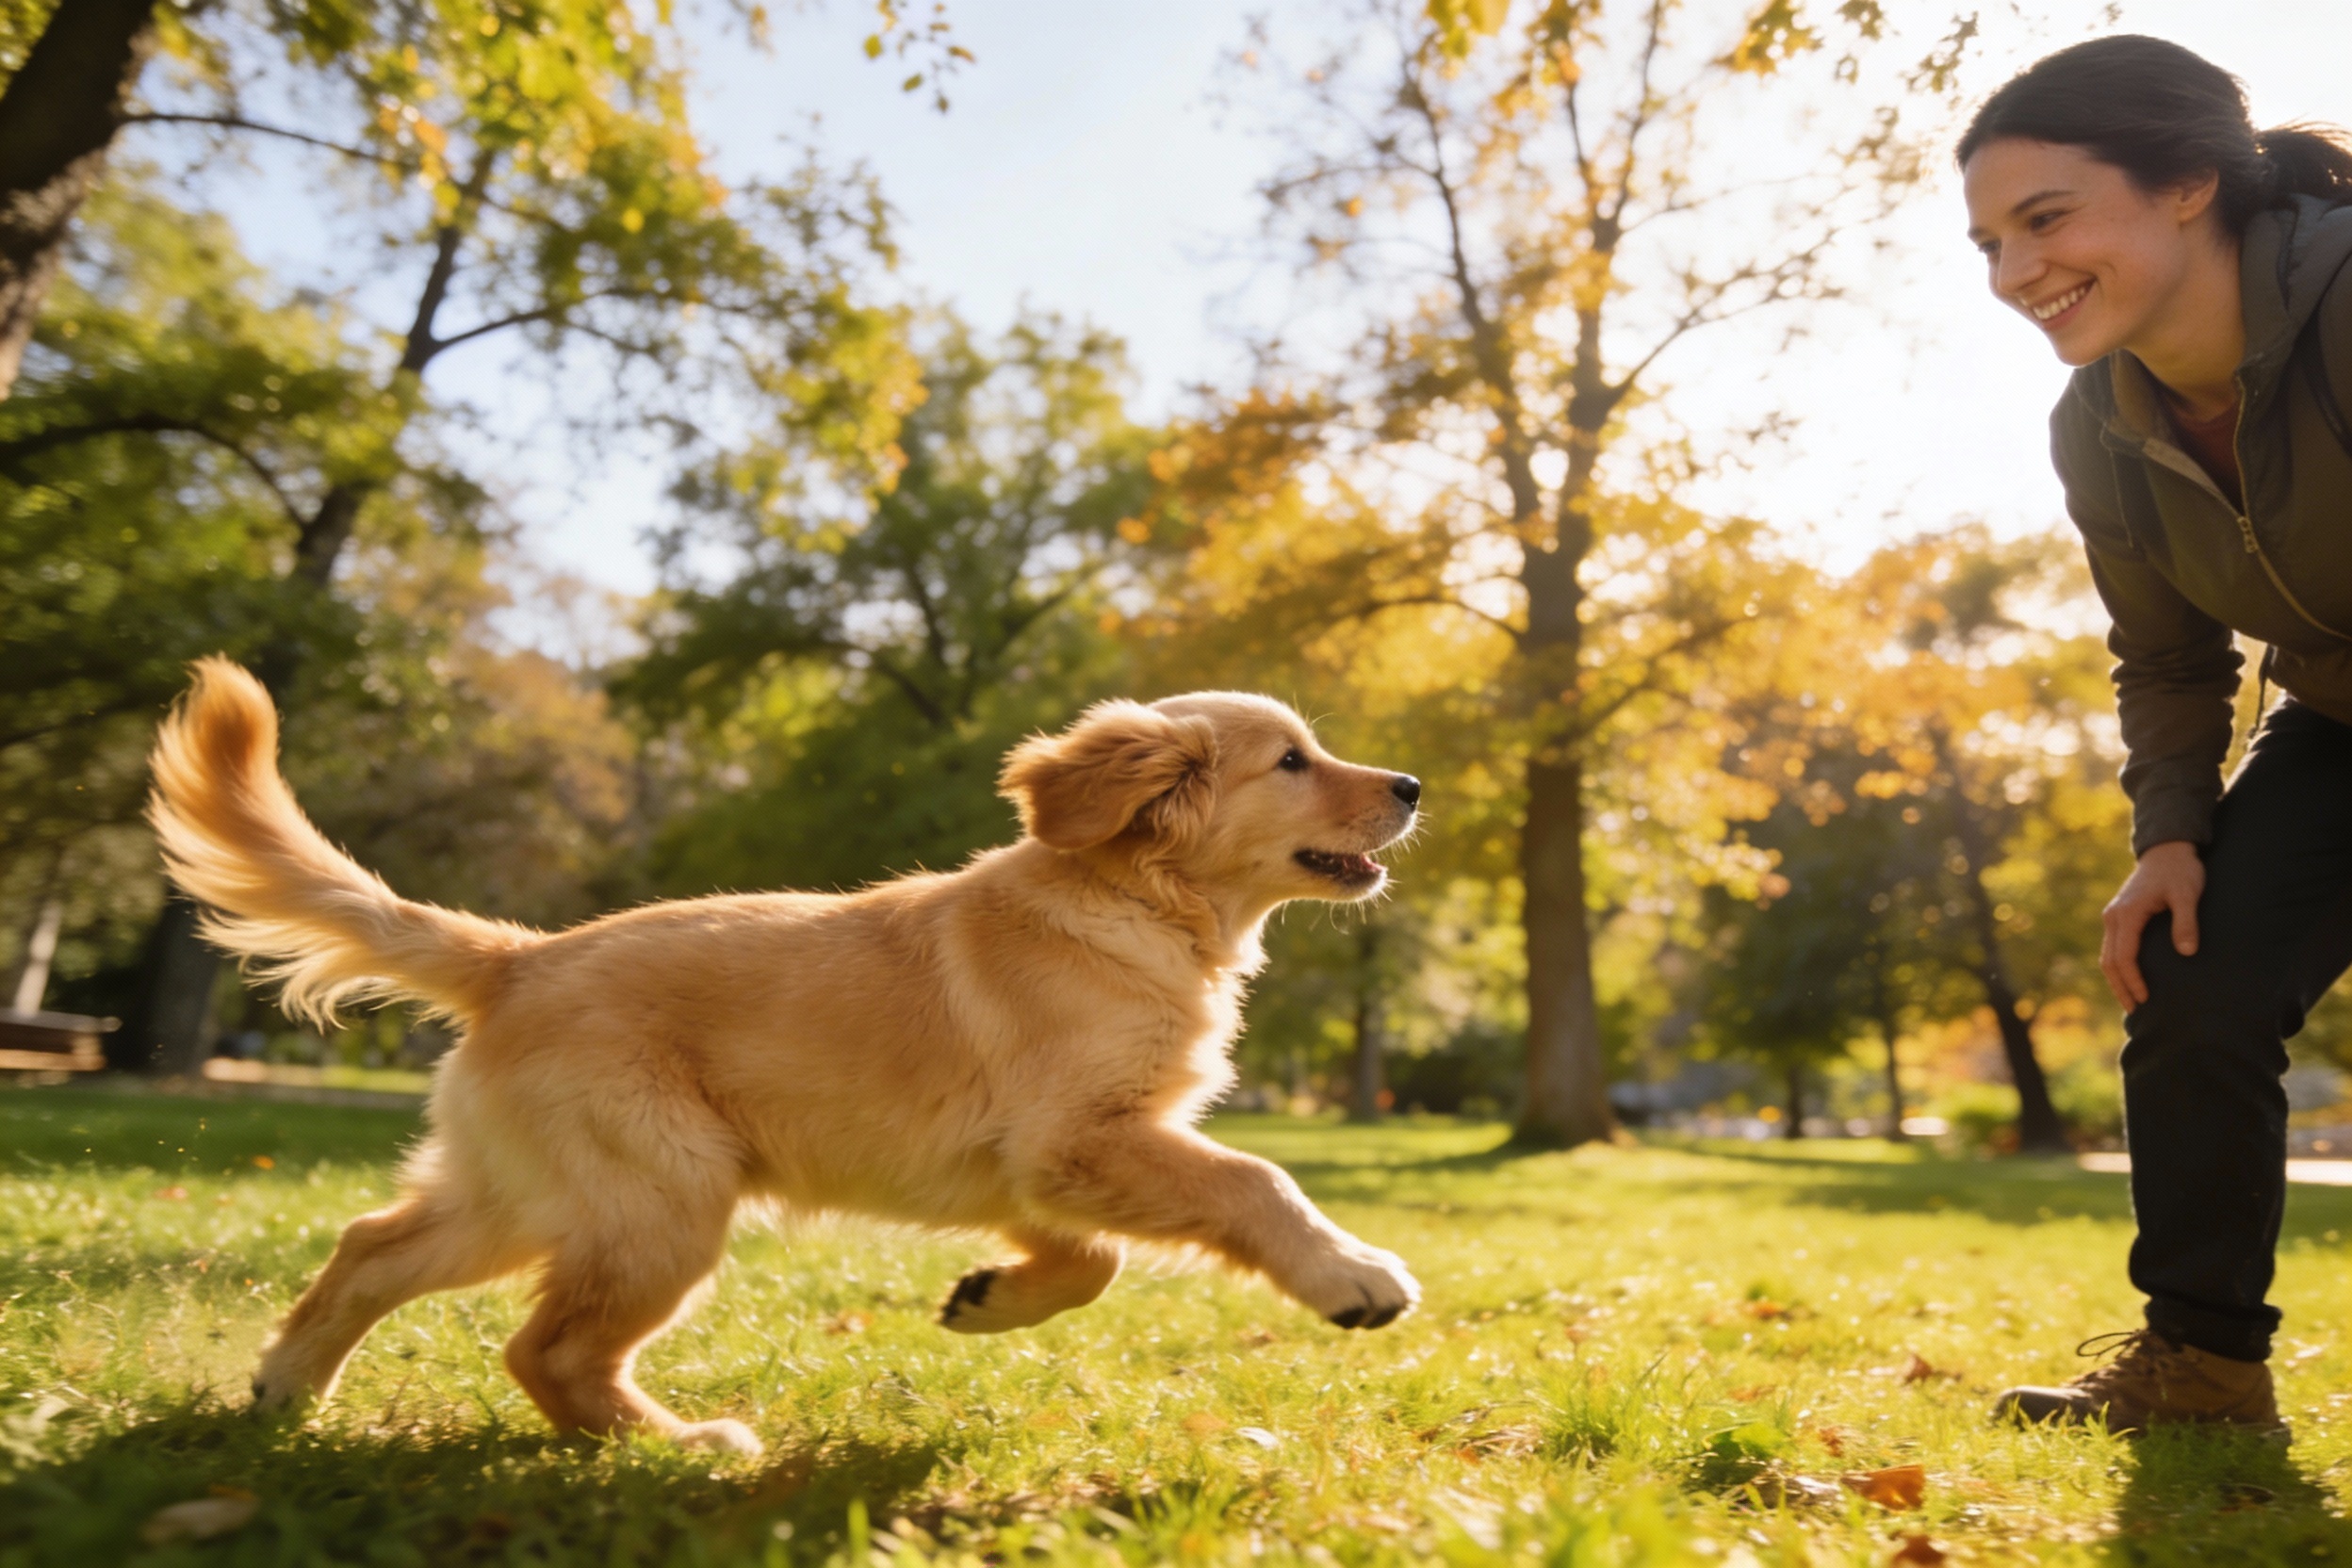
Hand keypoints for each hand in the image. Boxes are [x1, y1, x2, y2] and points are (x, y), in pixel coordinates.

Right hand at [2100, 840, 2203, 1011]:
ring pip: (2107, 955)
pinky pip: (2113, 947)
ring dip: (2117, 980)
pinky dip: (2118, 967)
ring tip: (2131, 1000)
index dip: (2132, 980)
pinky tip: (2130, 978)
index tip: (2145, 999)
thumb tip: (2186, 952)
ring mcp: (2114, 916)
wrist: (2167, 849)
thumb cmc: (2180, 871)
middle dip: (2120, 987)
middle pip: (2109, 961)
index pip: (2123, 956)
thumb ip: (2186, 922)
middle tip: (2135, 1010)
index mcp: (2127, 913)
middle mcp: (2114, 916)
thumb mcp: (2188, 894)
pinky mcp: (2119, 916)